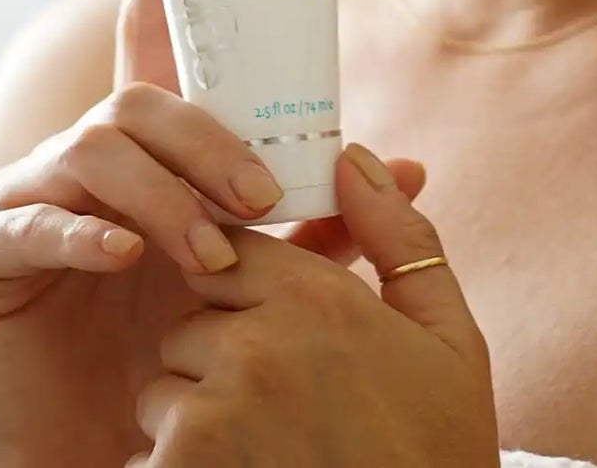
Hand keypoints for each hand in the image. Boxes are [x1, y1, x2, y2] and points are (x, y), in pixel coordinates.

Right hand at [0, 0, 426, 467]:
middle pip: (141, 100)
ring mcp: (26, 196)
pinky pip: (28, 221)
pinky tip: (130, 257)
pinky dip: (86, 234)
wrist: (105, 448)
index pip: (149, 32)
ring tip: (217, 256)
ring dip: (167, 198)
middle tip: (262, 198)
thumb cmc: (182, 355)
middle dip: (209, 142)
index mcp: (147, 145)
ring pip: (96, 150)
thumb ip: (325, 223)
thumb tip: (411, 167)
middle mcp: (82, 153)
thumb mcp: (269, 283)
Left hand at [134, 143, 496, 467]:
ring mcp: (213, 417)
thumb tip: (352, 158)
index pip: (228, 250)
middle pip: (189, 318)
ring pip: (163, 387)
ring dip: (191, 415)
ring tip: (262, 452)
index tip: (268, 321)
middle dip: (216, 352)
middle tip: (278, 400)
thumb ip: (396, 237)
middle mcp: (256, 347)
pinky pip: (149, 455)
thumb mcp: (447, 338)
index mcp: (317, 299)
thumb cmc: (439, 451)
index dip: (242, 285)